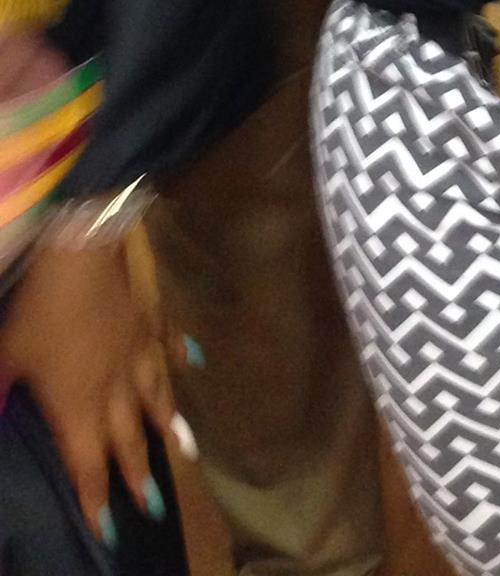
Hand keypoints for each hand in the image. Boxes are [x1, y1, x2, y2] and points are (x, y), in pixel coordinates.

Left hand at [0, 242, 190, 543]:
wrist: (82, 254)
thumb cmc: (40, 310)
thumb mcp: (8, 356)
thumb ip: (0, 391)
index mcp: (78, 404)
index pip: (88, 462)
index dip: (96, 496)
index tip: (109, 528)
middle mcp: (115, 388)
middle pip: (129, 439)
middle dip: (139, 475)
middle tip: (153, 507)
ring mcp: (137, 352)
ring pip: (156, 398)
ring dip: (168, 427)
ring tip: (185, 451)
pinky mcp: (149, 320)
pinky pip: (169, 343)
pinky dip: (182, 356)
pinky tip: (196, 363)